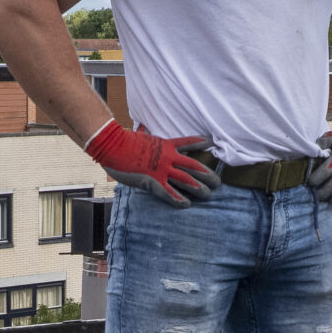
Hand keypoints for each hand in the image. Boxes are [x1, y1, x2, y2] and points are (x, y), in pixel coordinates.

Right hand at [85, 120, 219, 205]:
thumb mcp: (139, 135)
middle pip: (194, 166)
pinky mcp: (152, 181)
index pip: (188, 143)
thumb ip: (144, 133)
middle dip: (208, 174)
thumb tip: (141, 127)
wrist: (113, 146)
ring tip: (208, 195)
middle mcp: (168, 157)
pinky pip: (169, 193)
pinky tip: (187, 205)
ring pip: (186, 180)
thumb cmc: (123, 140)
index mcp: (166, 145)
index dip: (202, 143)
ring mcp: (161, 170)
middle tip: (218, 182)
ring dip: (199, 188)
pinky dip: (178, 199)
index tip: (212, 143)